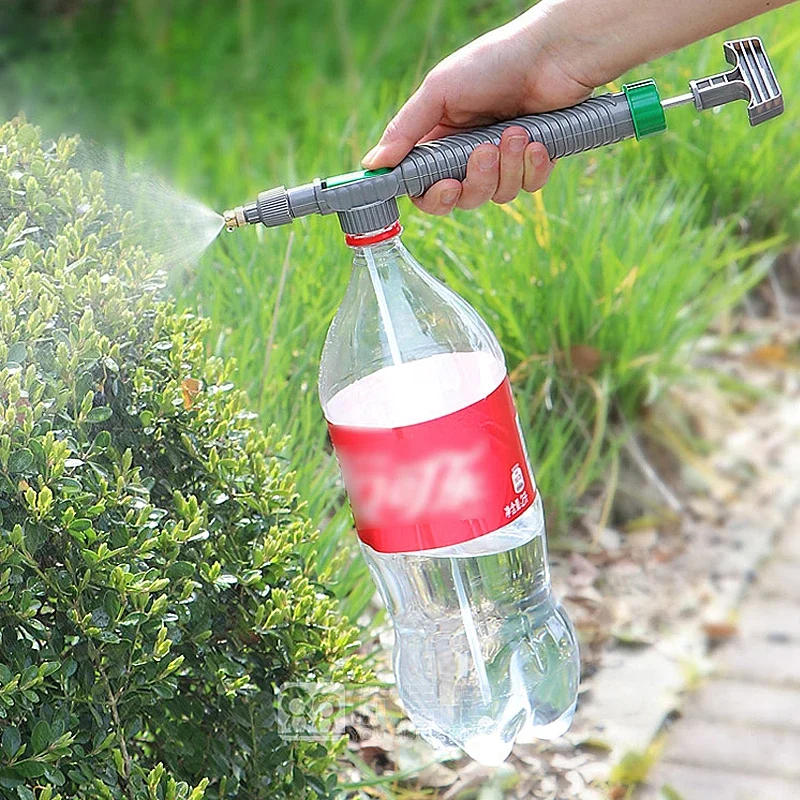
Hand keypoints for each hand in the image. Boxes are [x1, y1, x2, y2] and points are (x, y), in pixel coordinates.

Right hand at [361, 7, 594, 214]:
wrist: (552, 53)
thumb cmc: (493, 62)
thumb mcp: (439, 91)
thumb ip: (405, 131)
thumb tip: (372, 164)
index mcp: (439, 139)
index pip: (425, 187)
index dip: (432, 196)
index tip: (444, 187)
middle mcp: (468, 155)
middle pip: (462, 199)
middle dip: (476, 180)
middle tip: (485, 150)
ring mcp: (502, 161)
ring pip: (496, 195)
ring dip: (507, 167)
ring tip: (516, 131)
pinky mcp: (534, 163)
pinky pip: (528, 187)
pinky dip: (532, 167)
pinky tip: (537, 140)